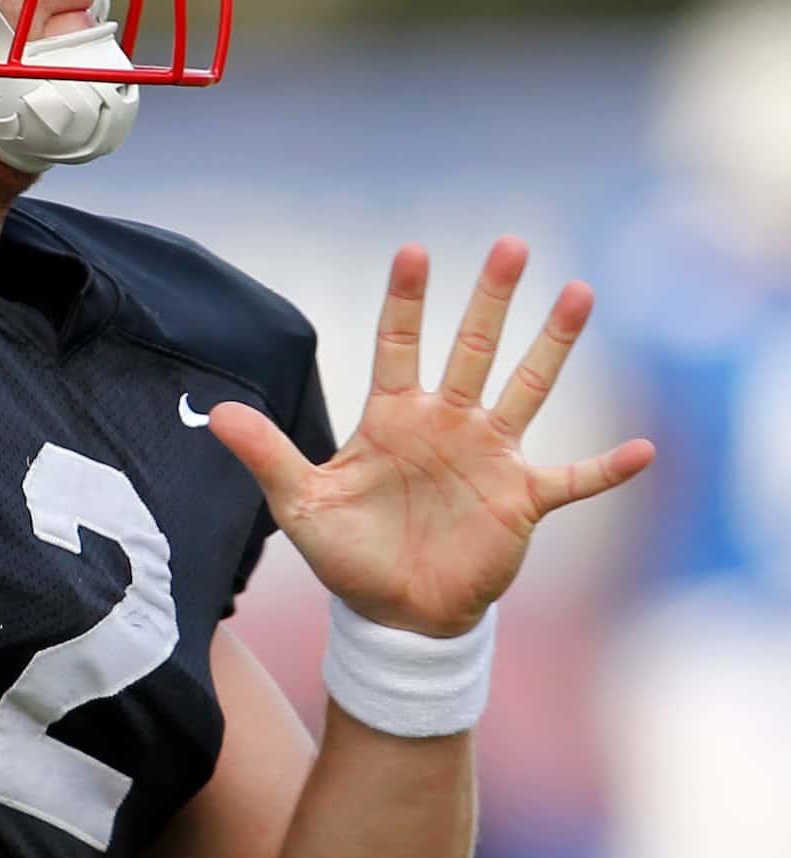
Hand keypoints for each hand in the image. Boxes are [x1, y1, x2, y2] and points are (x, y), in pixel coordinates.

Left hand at [209, 239, 655, 636]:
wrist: (393, 614)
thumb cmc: (347, 554)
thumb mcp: (300, 504)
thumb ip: (266, 454)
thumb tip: (214, 415)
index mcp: (393, 417)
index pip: (398, 343)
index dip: (406, 298)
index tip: (414, 250)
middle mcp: (446, 423)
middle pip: (473, 348)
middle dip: (491, 299)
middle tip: (512, 244)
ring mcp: (488, 457)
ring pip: (527, 387)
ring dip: (553, 345)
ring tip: (579, 293)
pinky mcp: (520, 500)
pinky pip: (573, 479)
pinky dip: (606, 468)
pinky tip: (644, 449)